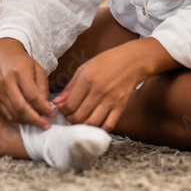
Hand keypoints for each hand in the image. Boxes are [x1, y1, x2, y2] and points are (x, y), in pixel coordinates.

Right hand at [0, 38, 54, 128]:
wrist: (0, 53)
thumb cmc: (21, 61)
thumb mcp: (37, 69)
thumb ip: (43, 87)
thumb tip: (46, 105)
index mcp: (20, 73)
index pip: (33, 97)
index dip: (44, 108)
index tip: (52, 115)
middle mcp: (7, 82)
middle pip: (21, 108)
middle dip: (35, 120)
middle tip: (46, 125)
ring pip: (13, 112)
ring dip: (26, 120)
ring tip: (37, 121)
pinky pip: (6, 112)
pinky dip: (16, 118)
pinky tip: (25, 118)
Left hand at [53, 37, 175, 130]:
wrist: (132, 61)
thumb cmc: (107, 61)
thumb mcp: (84, 68)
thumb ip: (70, 86)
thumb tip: (57, 101)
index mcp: (87, 79)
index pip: (70, 104)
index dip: (62, 110)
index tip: (61, 109)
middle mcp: (98, 91)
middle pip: (79, 115)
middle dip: (70, 119)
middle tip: (68, 116)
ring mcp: (111, 100)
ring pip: (92, 122)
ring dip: (82, 125)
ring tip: (79, 121)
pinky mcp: (121, 106)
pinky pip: (109, 124)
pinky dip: (100, 129)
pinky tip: (94, 126)